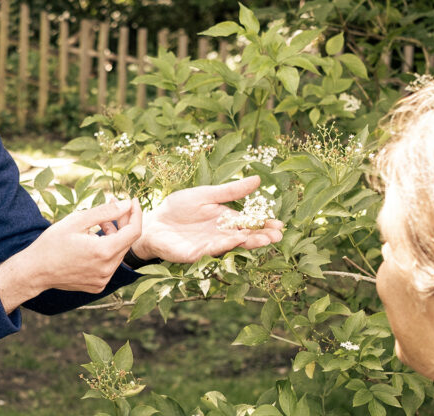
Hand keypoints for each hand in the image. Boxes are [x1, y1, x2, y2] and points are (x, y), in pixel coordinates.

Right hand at [0, 199, 141, 312]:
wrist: (35, 271)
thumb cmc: (52, 243)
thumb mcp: (77, 220)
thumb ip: (105, 211)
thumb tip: (127, 204)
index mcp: (104, 252)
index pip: (134, 231)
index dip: (136, 213)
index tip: (133, 201)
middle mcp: (107, 269)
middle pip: (126, 242)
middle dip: (123, 223)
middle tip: (112, 207)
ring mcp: (103, 279)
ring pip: (118, 253)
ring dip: (114, 236)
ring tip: (98, 225)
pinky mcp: (97, 285)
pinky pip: (109, 264)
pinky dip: (106, 251)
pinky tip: (92, 242)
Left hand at [130, 176, 282, 262]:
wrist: (154, 221)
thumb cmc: (178, 208)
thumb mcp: (206, 194)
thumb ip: (231, 191)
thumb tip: (257, 179)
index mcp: (226, 220)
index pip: (249, 222)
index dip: (264, 224)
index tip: (280, 224)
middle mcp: (221, 234)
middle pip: (245, 236)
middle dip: (261, 236)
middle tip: (277, 236)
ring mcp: (209, 245)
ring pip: (232, 245)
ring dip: (247, 243)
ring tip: (263, 240)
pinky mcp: (195, 254)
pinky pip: (211, 250)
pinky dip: (223, 245)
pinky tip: (235, 240)